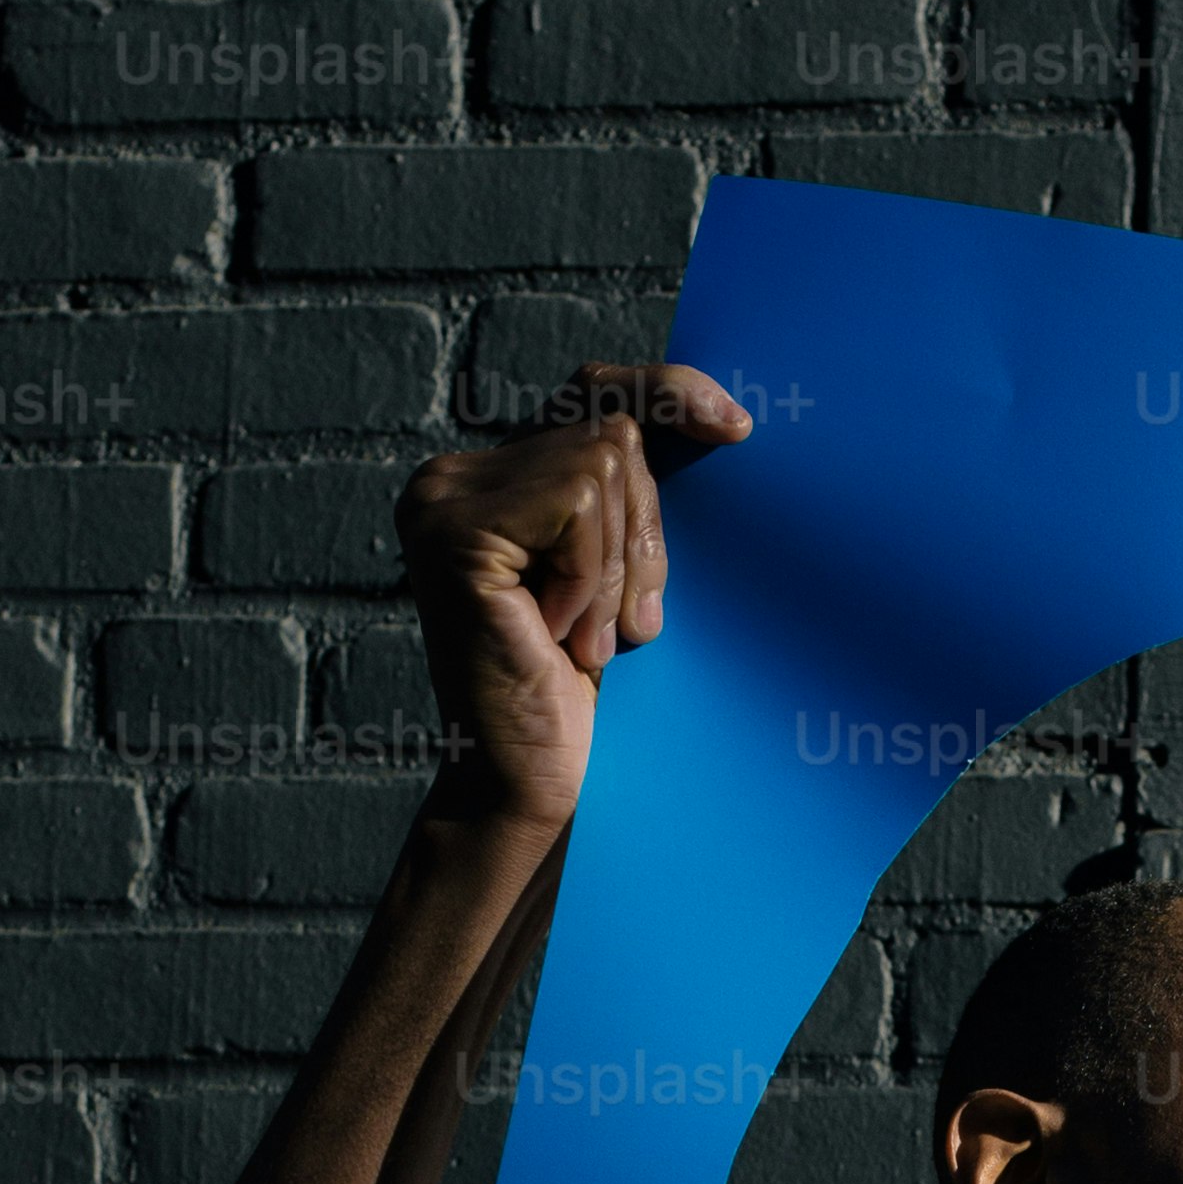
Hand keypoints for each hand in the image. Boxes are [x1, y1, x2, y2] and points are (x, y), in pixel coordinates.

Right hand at [396, 356, 753, 837]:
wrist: (538, 791)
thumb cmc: (586, 701)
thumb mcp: (624, 577)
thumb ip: (636, 500)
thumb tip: (724, 417)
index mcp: (491, 481)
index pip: (590, 393)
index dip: (668, 392)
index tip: (739, 428)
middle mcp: (452, 477)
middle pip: (610, 431)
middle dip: (645, 533)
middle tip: (626, 627)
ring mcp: (443, 497)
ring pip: (601, 464)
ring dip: (619, 568)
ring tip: (585, 641)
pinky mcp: (454, 528)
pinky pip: (577, 505)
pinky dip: (592, 577)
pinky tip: (558, 637)